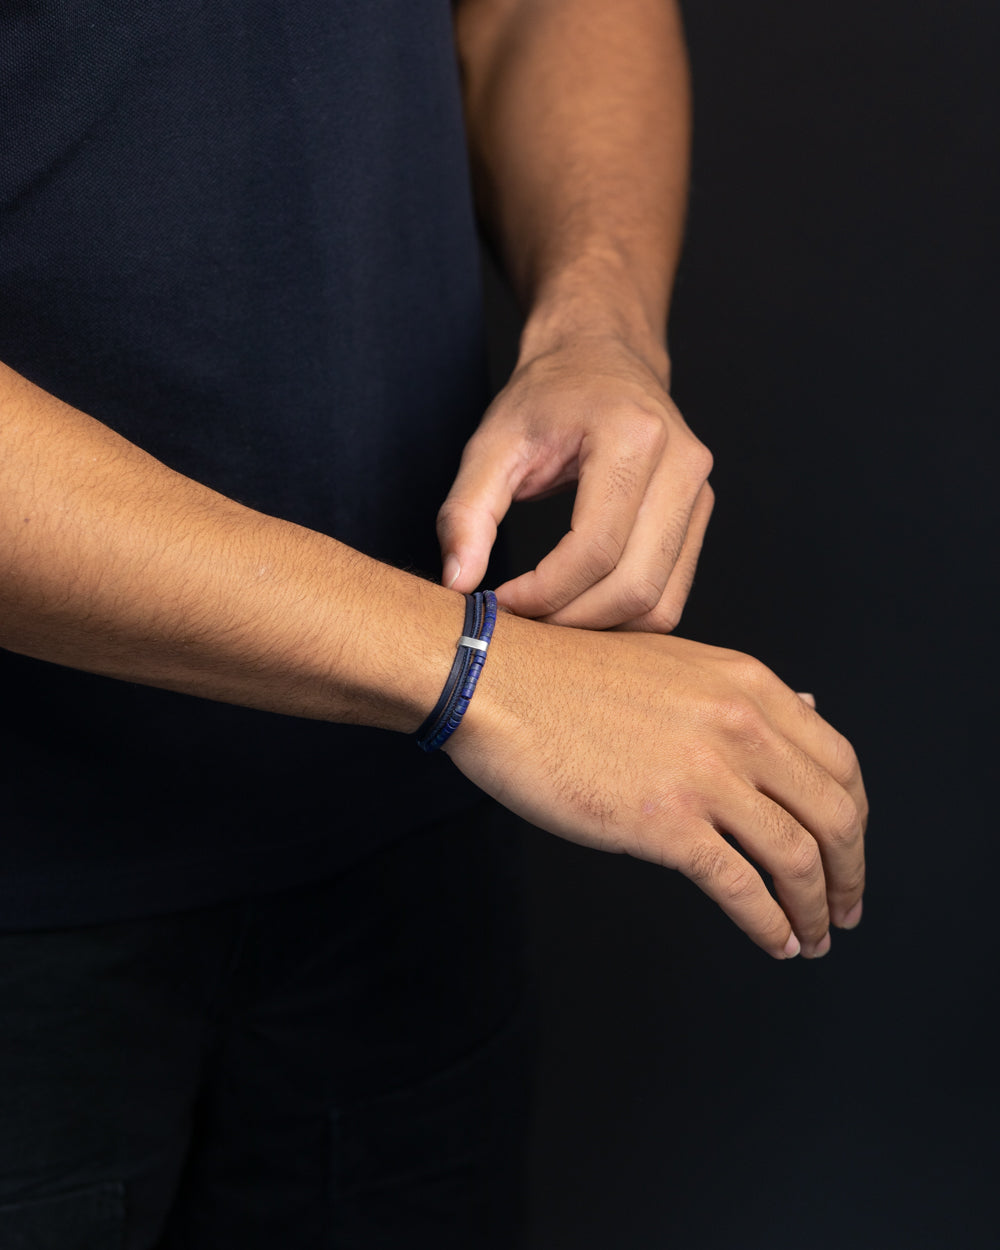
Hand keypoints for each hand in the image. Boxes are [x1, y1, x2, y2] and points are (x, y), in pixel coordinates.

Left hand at [436, 334, 713, 630]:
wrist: (600, 355)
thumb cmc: (546, 396)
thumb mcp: (491, 443)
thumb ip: (466, 512)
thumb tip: (459, 582)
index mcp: (632, 436)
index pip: (595, 548)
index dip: (545, 592)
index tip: (502, 602)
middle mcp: (681, 463)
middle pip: (634, 584)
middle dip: (572, 619)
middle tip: (523, 621)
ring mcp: (700, 491)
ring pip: (660, 601)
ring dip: (600, 627)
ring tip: (548, 614)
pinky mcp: (700, 514)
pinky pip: (671, 593)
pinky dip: (624, 615)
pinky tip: (579, 603)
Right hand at [445, 617, 866, 958]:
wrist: (496, 681)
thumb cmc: (567, 674)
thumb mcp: (671, 662)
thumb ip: (742, 692)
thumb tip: (809, 705)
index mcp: (747, 684)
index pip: (838, 760)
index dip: (855, 816)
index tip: (849, 847)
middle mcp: (740, 725)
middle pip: (834, 813)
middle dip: (851, 871)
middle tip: (846, 907)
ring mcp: (705, 775)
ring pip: (798, 856)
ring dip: (817, 908)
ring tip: (814, 936)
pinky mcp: (664, 823)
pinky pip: (742, 887)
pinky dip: (770, 924)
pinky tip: (775, 941)